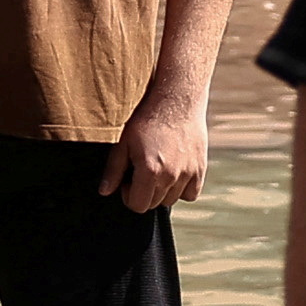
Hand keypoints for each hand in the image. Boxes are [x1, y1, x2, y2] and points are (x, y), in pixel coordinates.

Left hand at [95, 92, 206, 213]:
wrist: (176, 100)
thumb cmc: (146, 118)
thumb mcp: (123, 142)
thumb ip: (113, 170)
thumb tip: (105, 192)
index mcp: (149, 171)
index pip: (137, 206)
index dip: (128, 195)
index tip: (127, 180)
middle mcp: (171, 176)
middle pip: (154, 204)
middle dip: (143, 192)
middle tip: (140, 171)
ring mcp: (188, 174)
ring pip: (171, 199)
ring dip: (161, 190)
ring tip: (157, 167)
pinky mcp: (200, 168)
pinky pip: (190, 194)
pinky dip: (182, 188)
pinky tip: (173, 171)